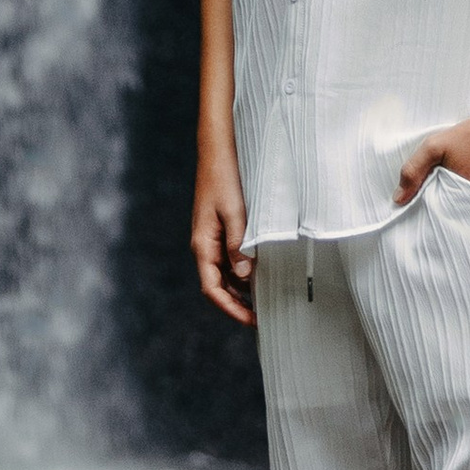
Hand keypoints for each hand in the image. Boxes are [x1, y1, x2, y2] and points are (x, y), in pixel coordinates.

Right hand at [191, 156, 255, 322]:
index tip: (252, 321)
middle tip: (263, 317)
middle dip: (237, 304)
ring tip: (266, 299)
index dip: (231, 309)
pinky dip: (243, 270)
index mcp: (203, 244)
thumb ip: (239, 244)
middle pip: (217, 285)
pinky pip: (230, 258)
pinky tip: (261, 272)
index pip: (212, 289)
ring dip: (241, 289)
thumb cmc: (225, 176)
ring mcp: (212, 237)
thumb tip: (245, 278)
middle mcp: (204, 244)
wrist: (218, 148)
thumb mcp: (235, 211)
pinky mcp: (220, 228)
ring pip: (225, 273)